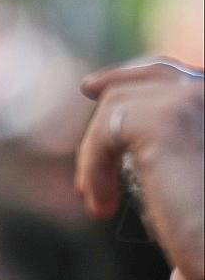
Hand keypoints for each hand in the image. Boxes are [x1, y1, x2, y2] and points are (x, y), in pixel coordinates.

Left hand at [76, 59, 203, 279]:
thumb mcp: (190, 176)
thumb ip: (175, 145)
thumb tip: (133, 130)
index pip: (180, 75)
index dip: (139, 75)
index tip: (97, 85)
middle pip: (155, 74)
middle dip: (117, 82)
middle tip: (86, 89)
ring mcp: (196, 98)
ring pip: (120, 103)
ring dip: (98, 149)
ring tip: (96, 196)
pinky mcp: (165, 118)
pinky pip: (107, 131)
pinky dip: (94, 166)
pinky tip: (101, 205)